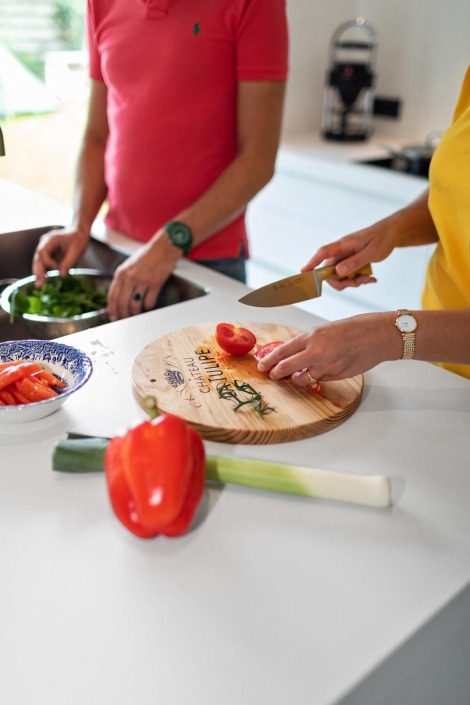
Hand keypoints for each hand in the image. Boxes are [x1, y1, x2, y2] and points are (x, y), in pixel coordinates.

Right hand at [32, 226, 88, 285]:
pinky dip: (43, 272)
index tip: (56, 268)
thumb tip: (61, 276)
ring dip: (39, 273)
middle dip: (38, 272)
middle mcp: (45, 243)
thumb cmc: (78, 239)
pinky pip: (43, 263)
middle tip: (39, 285)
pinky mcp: (48, 254)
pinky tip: (43, 281)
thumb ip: (68, 263)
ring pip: (38, 262)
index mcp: (51, 239)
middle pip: (37, 258)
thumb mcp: (76, 251)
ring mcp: (45, 248)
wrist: (79, 232)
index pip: (43, 251)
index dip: (48, 262)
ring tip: (39, 286)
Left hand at [106, 230, 180, 320]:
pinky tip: (148, 304)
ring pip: (134, 305)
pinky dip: (148, 307)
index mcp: (121, 273)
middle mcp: (130, 277)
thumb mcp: (129, 266)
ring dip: (135, 313)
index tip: (113, 316)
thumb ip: (122, 280)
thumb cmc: (147, 256)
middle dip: (123, 315)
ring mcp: (143, 280)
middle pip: (122, 303)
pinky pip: (149, 302)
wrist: (163, 248)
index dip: (112, 309)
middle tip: (126, 319)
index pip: (112, 296)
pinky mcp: (155, 283)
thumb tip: (118, 298)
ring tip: (137, 314)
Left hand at [256, 313, 401, 384]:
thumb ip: (308, 343)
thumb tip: (291, 355)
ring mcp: (328, 366)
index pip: (283, 351)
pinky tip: (323, 369)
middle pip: (287, 368)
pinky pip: (321, 379)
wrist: (377, 335)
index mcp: (312, 337)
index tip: (261, 365)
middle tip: (272, 375)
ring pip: (304, 378)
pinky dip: (318, 376)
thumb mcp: (325, 330)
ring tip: (299, 373)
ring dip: (299, 377)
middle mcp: (317, 352)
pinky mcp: (337, 375)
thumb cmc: (352, 329)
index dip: (270, 360)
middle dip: (277, 373)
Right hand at [300, 219, 399, 289]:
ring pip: (339, 276)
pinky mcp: (351, 262)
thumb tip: (338, 272)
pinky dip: (358, 280)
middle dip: (341, 282)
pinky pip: (348, 275)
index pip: (323, 253)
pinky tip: (370, 278)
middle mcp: (341, 251)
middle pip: (330, 271)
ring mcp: (346, 257)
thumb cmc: (383, 238)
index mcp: (344, 245)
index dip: (312, 262)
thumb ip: (355, 262)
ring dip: (352, 282)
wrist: (392, 233)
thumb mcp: (372, 252)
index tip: (304, 272)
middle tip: (357, 282)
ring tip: (368, 279)